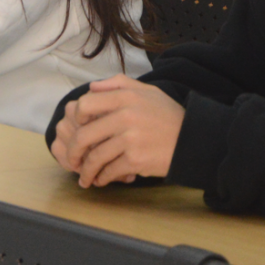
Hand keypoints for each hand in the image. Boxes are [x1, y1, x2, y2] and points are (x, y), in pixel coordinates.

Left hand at [51, 74, 183, 187]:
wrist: (192, 138)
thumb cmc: (167, 115)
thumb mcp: (146, 90)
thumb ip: (117, 84)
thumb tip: (91, 88)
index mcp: (124, 96)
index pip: (85, 105)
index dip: (76, 119)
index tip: (76, 129)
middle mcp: (125, 116)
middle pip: (84, 135)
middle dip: (73, 152)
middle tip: (72, 160)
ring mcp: (130, 139)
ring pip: (95, 158)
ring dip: (86, 171)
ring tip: (84, 177)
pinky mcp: (136, 160)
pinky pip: (109, 171)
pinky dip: (101, 178)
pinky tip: (101, 180)